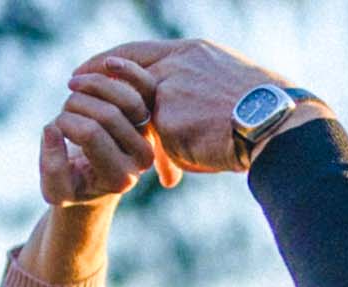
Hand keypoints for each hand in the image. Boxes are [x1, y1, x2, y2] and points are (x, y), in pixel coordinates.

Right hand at [39, 55, 170, 204]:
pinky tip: (89, 73)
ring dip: (92, 84)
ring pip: (127, 97)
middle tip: (63, 108)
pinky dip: (111, 70)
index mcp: (121, 178)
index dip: (65, 122)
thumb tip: (53, 130)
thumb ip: (51, 169)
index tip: (54, 126)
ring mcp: (148, 134)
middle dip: (76, 104)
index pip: (90, 134)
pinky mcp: (149, 113)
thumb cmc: (71, 182)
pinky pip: (139, 83)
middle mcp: (142, 158)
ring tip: (74, 90)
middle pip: (108, 114)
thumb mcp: (54, 190)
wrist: (92, 172)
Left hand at [89, 38, 296, 177]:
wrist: (274, 123)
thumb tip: (197, 118)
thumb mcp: (230, 91)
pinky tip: (161, 174)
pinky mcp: (168, 119)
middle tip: (73, 84)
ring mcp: (169, 90)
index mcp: (192, 52)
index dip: (116, 61)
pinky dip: (157, 157)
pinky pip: (154, 140)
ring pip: (134, 105)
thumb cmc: (265, 111)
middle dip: (94, 75)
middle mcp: (176, 65)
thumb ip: (201, 94)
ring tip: (85, 123)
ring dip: (109, 114)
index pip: (142, 51)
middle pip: (124, 67)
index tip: (99, 67)